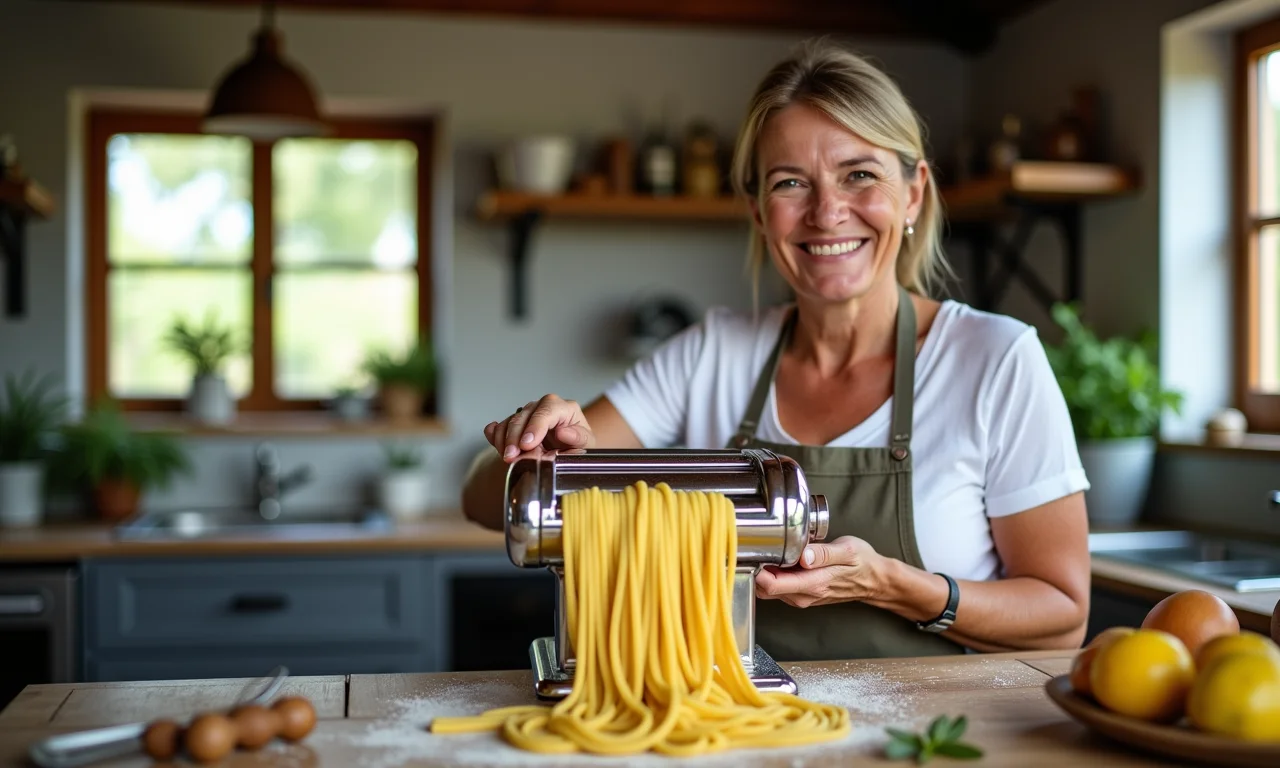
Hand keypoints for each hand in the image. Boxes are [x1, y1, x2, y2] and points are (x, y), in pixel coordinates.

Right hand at [483, 394, 594, 461]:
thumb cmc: (579, 446)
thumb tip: (562, 433)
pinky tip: (496, 443)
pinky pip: (501, 425)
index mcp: (564, 408)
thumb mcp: (586, 445)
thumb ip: (577, 438)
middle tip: (511, 456)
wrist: (572, 448)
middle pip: (524, 415)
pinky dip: (496, 435)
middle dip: (515, 437)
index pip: (547, 411)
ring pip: (510, 420)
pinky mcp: (517, 423)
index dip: (534, 427)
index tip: (526, 445)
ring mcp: (528, 413)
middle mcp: (544, 406)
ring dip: (504, 439)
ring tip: (506, 457)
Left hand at [754, 536, 885, 607]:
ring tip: (768, 549)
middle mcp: (804, 596)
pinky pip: (778, 589)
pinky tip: (780, 559)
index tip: (753, 551)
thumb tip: (803, 556)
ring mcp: (802, 598)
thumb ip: (824, 553)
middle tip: (756, 546)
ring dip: (763, 572)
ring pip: (769, 590)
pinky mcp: (802, 596)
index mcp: (813, 583)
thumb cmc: (862, 563)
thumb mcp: (848, 551)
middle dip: (755, 569)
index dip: (756, 569)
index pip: (771, 585)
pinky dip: (773, 576)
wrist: (875, 581)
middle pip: (764, 589)